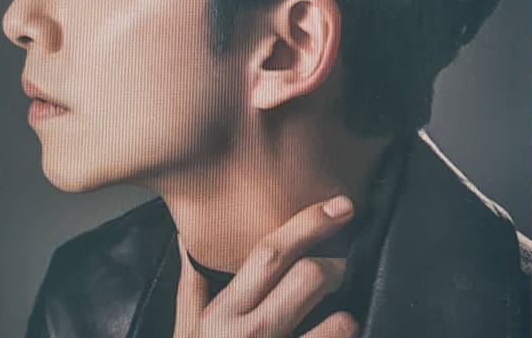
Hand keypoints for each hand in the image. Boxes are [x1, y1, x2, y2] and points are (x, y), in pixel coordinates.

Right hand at [173, 195, 358, 337]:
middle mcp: (252, 333)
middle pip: (309, 277)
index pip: (270, 253)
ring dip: (346, 314)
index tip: (340, 206)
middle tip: (341, 263)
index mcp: (225, 311)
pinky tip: (338, 336)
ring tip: (341, 313)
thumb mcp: (186, 331)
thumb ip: (191, 285)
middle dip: (336, 263)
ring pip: (337, 323)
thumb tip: (185, 240)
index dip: (308, 223)